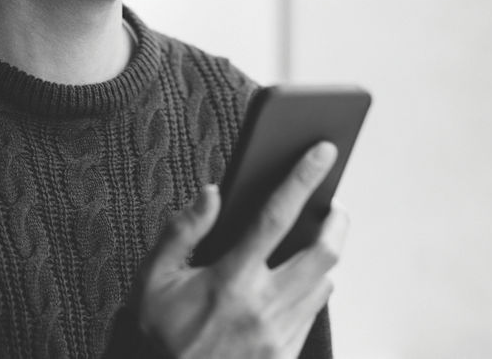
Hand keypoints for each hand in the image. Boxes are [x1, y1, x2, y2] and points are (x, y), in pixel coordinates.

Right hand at [132, 141, 347, 358]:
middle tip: (334, 207)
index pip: (276, 217)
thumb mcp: (154, 281)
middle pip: (323, 253)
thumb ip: (181, 232)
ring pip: (325, 283)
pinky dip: (312, 291)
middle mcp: (263, 307)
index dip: (303, 179)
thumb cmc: (164, 337)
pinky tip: (296, 284)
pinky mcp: (287, 356)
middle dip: (337, 222)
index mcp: (230, 281)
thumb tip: (211, 193)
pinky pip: (314, 314)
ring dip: (324, 259)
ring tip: (313, 245)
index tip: (323, 152)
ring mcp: (279, 336)